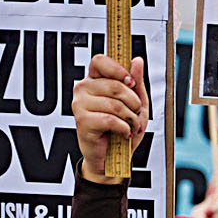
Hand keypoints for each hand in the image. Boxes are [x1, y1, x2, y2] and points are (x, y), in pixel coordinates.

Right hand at [72, 54, 146, 185]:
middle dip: (134, 103)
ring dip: (131, 119)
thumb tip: (137, 60)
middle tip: (134, 115)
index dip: (118, 70)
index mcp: (95, 80)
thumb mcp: (136, 103)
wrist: (114, 156)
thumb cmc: (122, 128)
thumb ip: (136, 82)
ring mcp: (80, 104)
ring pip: (115, 104)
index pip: (100, 61)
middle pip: (115, 85)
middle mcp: (83, 89)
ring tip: (129, 126)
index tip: (130, 83)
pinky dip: (124, 128)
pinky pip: (111, 119)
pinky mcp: (82, 121)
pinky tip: (122, 133)